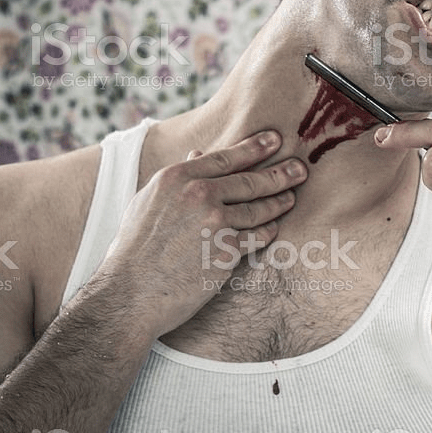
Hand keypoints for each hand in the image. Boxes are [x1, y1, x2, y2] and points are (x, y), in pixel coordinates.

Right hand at [100, 131, 306, 337]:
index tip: (275, 139)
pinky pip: (257, 236)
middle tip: (301, 169)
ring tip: (291, 198)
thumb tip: (198, 153)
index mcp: (176, 178)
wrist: (130, 293)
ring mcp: (215, 222)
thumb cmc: (135, 249)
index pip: (225, 157)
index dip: (254, 147)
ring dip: (279, 202)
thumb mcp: (148, 203)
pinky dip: (268, 231)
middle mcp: (198, 195)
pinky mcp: (227, 250)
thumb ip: (177, 179)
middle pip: (250, 181)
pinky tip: (274, 228)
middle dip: (280, 174)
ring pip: (258, 209)